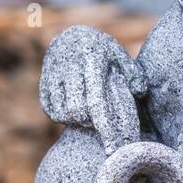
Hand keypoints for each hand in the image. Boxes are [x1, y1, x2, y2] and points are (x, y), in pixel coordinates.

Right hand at [40, 25, 145, 153]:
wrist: (71, 36)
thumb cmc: (103, 52)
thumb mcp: (121, 56)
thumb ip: (133, 73)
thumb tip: (139, 92)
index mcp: (93, 59)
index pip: (97, 101)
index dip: (105, 126)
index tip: (113, 146)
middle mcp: (70, 66)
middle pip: (77, 111)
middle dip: (90, 122)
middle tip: (100, 120)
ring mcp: (53, 73)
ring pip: (62, 112)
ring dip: (76, 120)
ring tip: (88, 112)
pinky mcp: (43, 81)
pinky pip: (50, 110)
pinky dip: (62, 115)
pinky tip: (74, 109)